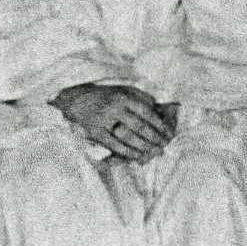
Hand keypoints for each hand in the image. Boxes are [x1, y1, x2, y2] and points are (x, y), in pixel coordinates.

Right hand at [51, 81, 177, 163]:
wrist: (77, 100)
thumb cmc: (105, 96)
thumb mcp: (123, 90)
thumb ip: (141, 98)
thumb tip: (161, 111)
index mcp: (122, 96)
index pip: (147, 112)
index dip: (160, 124)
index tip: (168, 133)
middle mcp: (113, 107)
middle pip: (140, 126)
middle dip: (155, 138)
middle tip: (164, 145)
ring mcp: (103, 120)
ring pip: (129, 137)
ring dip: (144, 146)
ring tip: (154, 152)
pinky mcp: (95, 132)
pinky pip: (115, 146)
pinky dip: (128, 152)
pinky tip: (137, 155)